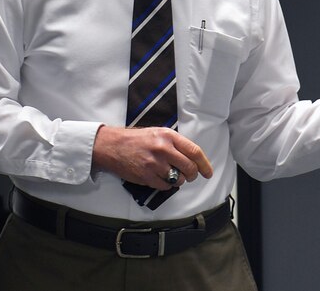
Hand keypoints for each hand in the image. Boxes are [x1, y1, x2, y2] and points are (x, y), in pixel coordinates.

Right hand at [92, 125, 212, 188]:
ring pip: (178, 179)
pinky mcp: (146, 175)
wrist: (112, 145)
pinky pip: (165, 186)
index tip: (207, 172)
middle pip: (189, 168)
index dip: (204, 164)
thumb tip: (193, 158)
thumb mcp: (157, 133)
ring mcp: (155, 163)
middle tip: (188, 176)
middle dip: (192, 175)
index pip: (194, 151)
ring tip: (170, 174)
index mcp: (168, 136)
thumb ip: (175, 143)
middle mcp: (163, 149)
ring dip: (178, 180)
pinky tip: (159, 177)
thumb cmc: (136, 139)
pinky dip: (166, 185)